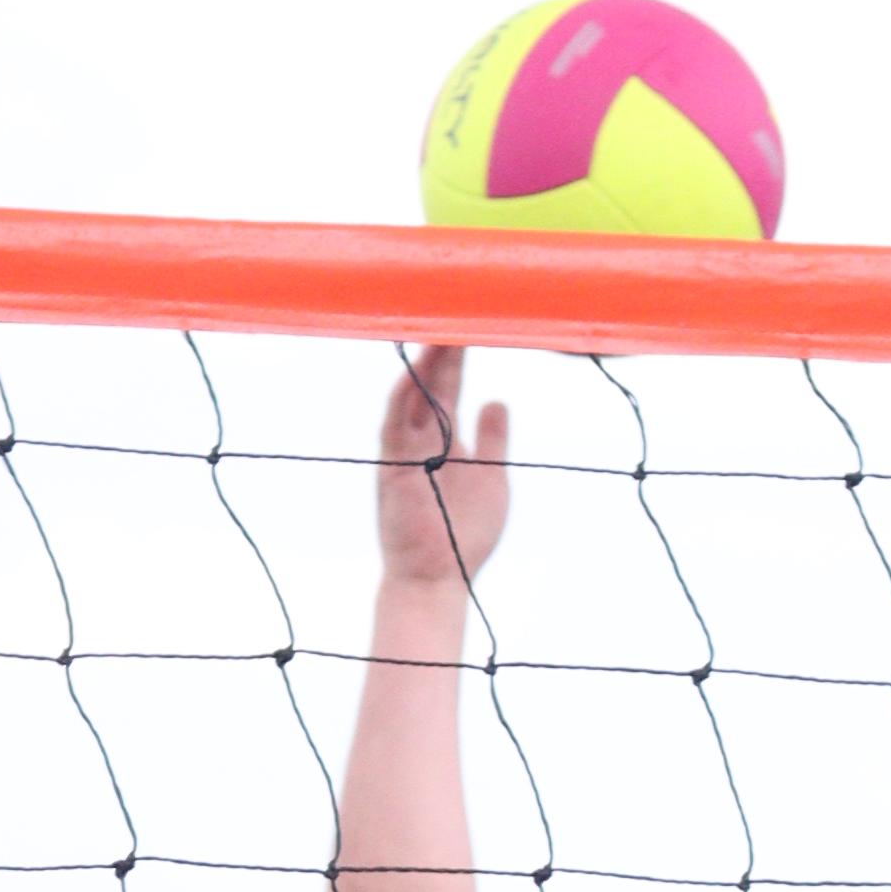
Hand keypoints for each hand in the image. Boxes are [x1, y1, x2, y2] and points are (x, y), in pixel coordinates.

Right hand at [379, 346, 510, 600]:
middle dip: (442, 350)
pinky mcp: (394, 469)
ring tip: (438, 333)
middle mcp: (421, 439)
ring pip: (411, 398)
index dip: (458, 359)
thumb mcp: (492, 479)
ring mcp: (405, 452)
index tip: (472, 325)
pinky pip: (394, 427)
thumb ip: (494, 440)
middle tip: (454, 312)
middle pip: (430, 384)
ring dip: (423, 366)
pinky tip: (416, 375)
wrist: (438, 579)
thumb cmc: (465, 535)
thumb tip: (496, 399)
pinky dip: (404, 400)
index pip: (449, 388)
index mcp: (444, 441)